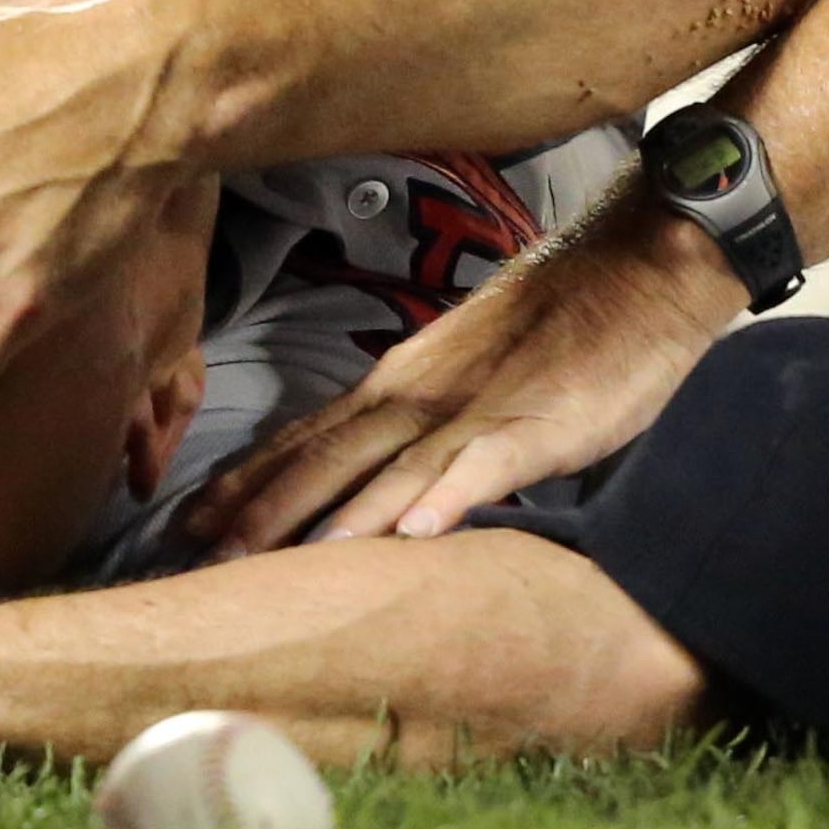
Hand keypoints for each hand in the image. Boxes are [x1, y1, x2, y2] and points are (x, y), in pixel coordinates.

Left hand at [185, 195, 740, 555]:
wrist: (640, 261)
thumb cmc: (563, 317)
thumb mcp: (472, 366)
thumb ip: (425, 417)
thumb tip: (384, 473)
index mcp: (405, 381)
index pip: (310, 436)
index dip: (249, 479)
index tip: (189, 519)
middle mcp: (422, 393)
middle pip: (328, 459)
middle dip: (262, 512)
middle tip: (201, 561)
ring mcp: (478, 409)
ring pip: (391, 469)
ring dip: (335, 518)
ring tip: (284, 567)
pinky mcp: (540, 424)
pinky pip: (485, 466)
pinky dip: (447, 498)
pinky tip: (415, 535)